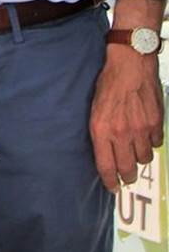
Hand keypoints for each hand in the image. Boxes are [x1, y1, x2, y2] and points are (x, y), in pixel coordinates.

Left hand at [90, 45, 164, 190]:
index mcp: (101, 130)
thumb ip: (100, 132)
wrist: (130, 65)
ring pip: (144, 158)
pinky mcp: (156, 122)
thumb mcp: (93, 109)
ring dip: (140, 159)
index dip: (109, 181)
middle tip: (126, 177)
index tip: (112, 187)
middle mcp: (121, 133)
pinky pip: (157, 143)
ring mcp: (141, 129)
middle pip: (128, 168)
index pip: (106, 166)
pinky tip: (146, 136)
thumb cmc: (107, 84)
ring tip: (135, 152)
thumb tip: (104, 151)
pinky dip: (152, 143)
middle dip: (127, 177)